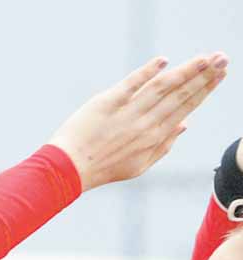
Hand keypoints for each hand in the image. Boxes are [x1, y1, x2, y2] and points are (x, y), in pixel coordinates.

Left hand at [49, 53, 227, 190]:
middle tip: (222, 58)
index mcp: (154, 137)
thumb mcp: (138, 166)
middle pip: (179, 94)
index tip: (220, 73)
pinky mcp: (107, 103)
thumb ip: (163, 146)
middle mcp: (145, 124)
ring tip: (205, 57)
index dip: (205, 89)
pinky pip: (131, 84)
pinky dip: (147, 72)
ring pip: (162, 87)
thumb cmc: (103, 169)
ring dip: (186, 70)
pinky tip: (163, 61)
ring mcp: (127, 113)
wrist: (68, 169)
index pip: (185, 107)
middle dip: (204, 75)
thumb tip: (185, 124)